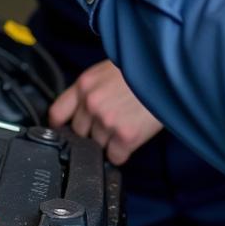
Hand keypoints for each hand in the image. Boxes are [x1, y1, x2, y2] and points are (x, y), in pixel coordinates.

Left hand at [48, 60, 162, 164]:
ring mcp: (107, 121)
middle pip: (78, 132)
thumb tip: (82, 111)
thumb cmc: (141, 68)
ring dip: (108, 142)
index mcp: (84, 85)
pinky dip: (122, 152)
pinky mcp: (125, 137)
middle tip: (108, 123)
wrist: (167, 71)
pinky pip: (115, 157)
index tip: (65, 130)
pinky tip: (131, 137)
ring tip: (124, 125)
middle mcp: (91, 104)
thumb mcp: (106, 71)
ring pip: (96, 146)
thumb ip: (90, 91)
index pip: (57, 113)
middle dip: (91, 132)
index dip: (60, 125)